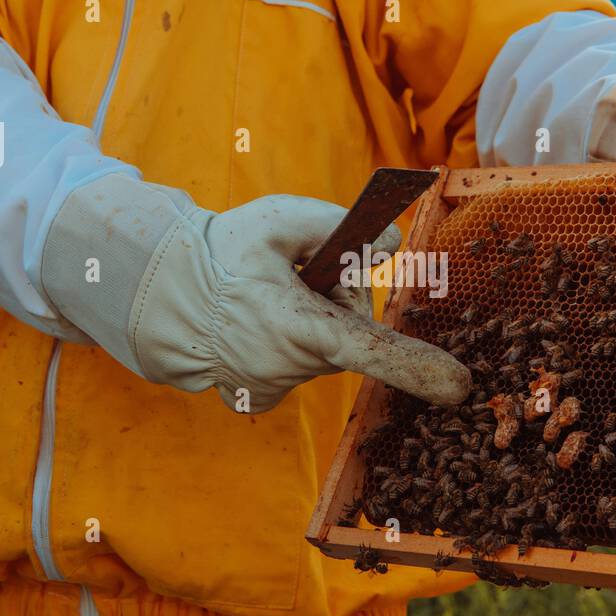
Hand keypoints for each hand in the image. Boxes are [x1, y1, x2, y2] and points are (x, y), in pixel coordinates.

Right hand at [43, 175, 470, 412]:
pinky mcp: (259, 397)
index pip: (370, 351)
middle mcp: (291, 367)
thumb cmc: (222, 252)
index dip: (417, 366)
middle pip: (349, 332)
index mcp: (300, 326)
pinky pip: (295, 368)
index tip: (457, 386)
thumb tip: (391, 244)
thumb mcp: (278, 218)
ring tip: (266, 296)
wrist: (158, 293)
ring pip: (322, 349)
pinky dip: (287, 346)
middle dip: (338, 301)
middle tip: (296, 273)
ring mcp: (274, 387)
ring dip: (311, 322)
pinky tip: (256, 326)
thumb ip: (340, 225)